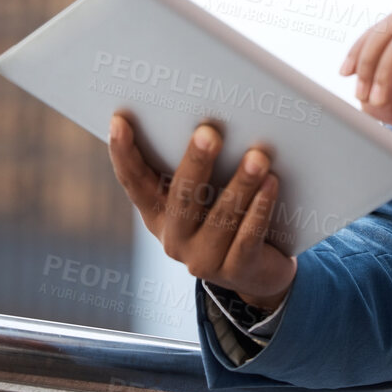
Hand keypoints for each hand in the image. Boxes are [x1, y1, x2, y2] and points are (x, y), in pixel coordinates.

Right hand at [107, 116, 297, 309]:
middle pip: (182, 197)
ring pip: (222, 217)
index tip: (119, 120)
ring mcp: (204, 259)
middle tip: (209, 132)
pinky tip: (271, 183)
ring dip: (241, 183)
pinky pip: (248, 236)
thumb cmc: (227, 217)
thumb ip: (198, 168)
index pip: (134, 182)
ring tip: (258, 156)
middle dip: (196, 162)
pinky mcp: (237, 271)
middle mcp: (174, 239)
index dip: (123, 153)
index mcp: (158, 214)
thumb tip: (208, 121)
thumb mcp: (205, 195)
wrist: (259, 271)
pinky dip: (260, 208)